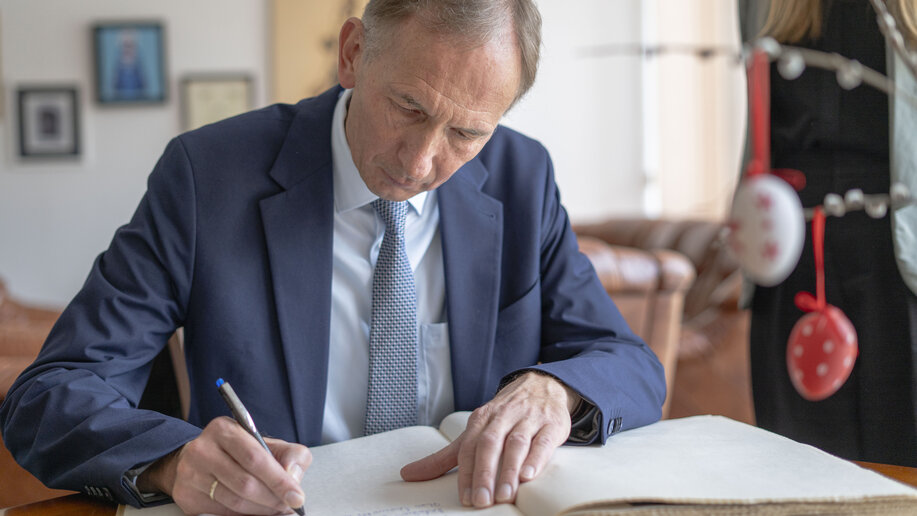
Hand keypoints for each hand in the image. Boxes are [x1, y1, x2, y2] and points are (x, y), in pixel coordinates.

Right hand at [138, 416, 311, 514]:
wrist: (200, 459)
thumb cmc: (239, 451)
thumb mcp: (268, 444)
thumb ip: (291, 455)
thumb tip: (293, 477)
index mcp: (224, 430)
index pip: (255, 458)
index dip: (278, 480)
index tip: (296, 496)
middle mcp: (203, 449)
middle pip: (244, 483)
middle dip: (272, 499)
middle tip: (287, 506)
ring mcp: (191, 473)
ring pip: (234, 501)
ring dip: (260, 510)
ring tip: (275, 509)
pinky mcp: (186, 495)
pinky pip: (221, 512)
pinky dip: (244, 515)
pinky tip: (256, 511)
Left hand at [400, 371, 579, 507]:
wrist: (542, 386)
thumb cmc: (505, 416)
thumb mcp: (475, 431)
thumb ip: (445, 456)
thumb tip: (408, 474)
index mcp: (481, 419)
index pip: (469, 447)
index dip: (466, 473)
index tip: (466, 498)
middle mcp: (503, 417)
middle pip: (490, 445)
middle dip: (485, 474)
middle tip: (482, 501)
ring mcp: (528, 419)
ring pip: (517, 444)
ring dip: (509, 470)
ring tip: (504, 495)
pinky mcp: (551, 424)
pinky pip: (543, 441)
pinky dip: (536, 459)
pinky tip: (529, 476)